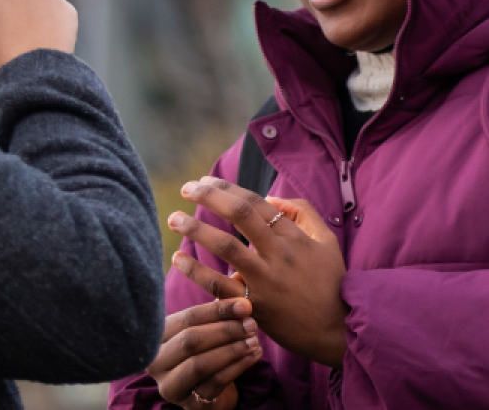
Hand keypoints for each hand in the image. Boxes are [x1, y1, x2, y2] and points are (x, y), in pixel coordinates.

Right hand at [146, 298, 261, 408]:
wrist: (208, 389)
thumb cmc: (206, 348)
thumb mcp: (208, 324)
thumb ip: (219, 303)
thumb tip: (239, 276)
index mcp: (156, 335)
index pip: (187, 318)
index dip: (217, 310)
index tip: (244, 304)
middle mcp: (155, 361)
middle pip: (191, 340)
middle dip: (225, 330)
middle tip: (251, 322)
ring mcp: (170, 386)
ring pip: (201, 364)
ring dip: (232, 349)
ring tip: (254, 339)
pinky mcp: (189, 405)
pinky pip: (214, 384)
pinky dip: (237, 367)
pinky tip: (253, 356)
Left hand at [168, 179, 347, 367]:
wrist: (339, 333)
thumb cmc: (332, 283)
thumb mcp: (327, 240)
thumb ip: (303, 211)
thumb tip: (271, 197)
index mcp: (294, 236)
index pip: (255, 202)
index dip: (227, 188)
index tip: (204, 180)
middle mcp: (278, 254)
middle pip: (239, 216)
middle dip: (210, 197)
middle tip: (186, 187)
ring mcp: (265, 280)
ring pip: (226, 247)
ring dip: (197, 229)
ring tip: (174, 219)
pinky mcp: (254, 307)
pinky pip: (220, 286)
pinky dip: (196, 271)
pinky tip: (178, 258)